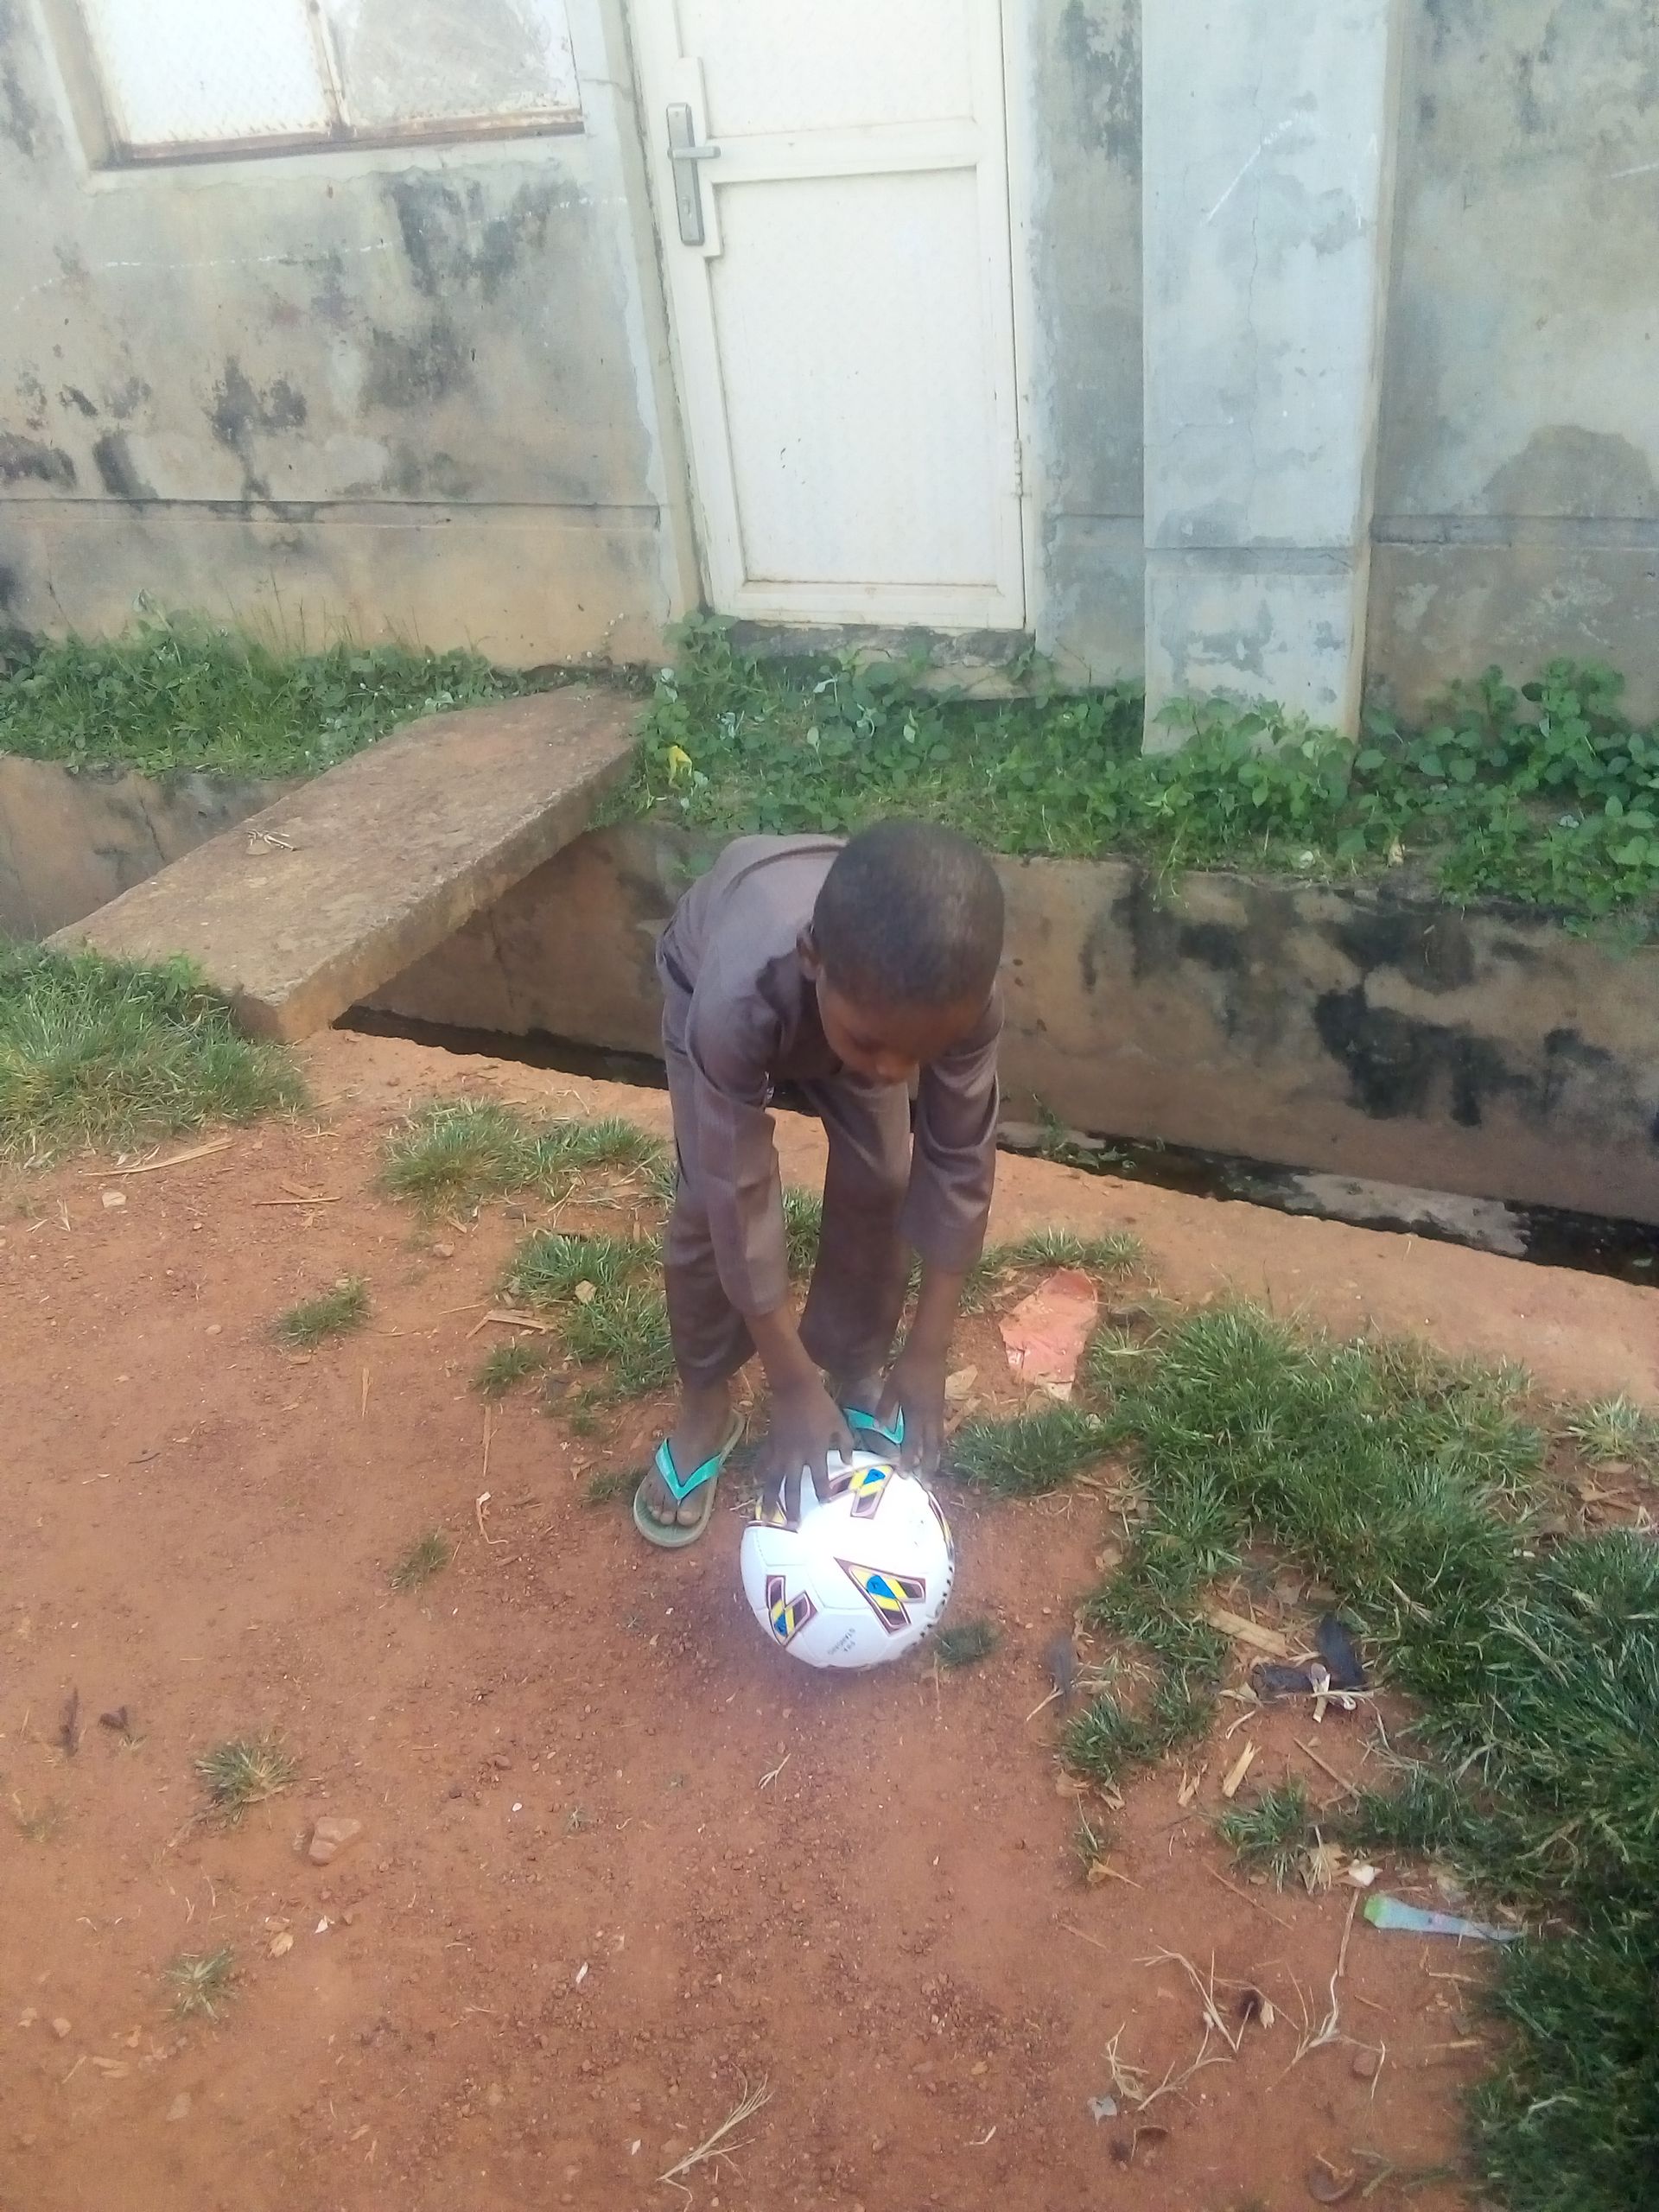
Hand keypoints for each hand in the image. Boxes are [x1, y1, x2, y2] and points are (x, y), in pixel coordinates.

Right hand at [759, 1377, 853, 1524]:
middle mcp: (796, 1456)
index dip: (822, 1492)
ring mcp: (780, 1451)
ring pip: (773, 1479)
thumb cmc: (821, 1406)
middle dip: (792, 1507)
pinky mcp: (770, 1443)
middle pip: (793, 1486)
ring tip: (766, 1514)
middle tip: (792, 1525)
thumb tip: (849, 1463)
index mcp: (815, 1451)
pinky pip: (764, 1461)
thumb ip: (846, 1444)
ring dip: (770, 1498)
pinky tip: (757, 1482)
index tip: (824, 1505)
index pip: (820, 1479)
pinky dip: (760, 1472)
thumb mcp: (840, 1423)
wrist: (795, 1388)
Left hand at [878, 1339, 947, 1475]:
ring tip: (932, 1472)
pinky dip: (937, 1445)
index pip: (911, 1443)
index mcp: (916, 1413)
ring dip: (935, 1458)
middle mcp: (930, 1417)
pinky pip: (941, 1432)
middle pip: (931, 1449)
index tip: (903, 1475)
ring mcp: (938, 1412)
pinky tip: (935, 1449)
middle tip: (925, 1485)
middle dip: (928, 1468)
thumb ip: (886, 1409)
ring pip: (938, 1442)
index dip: (907, 1461)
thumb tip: (880, 1428)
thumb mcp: (892, 1387)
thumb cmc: (907, 1368)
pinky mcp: (941, 1406)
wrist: (929, 1351)